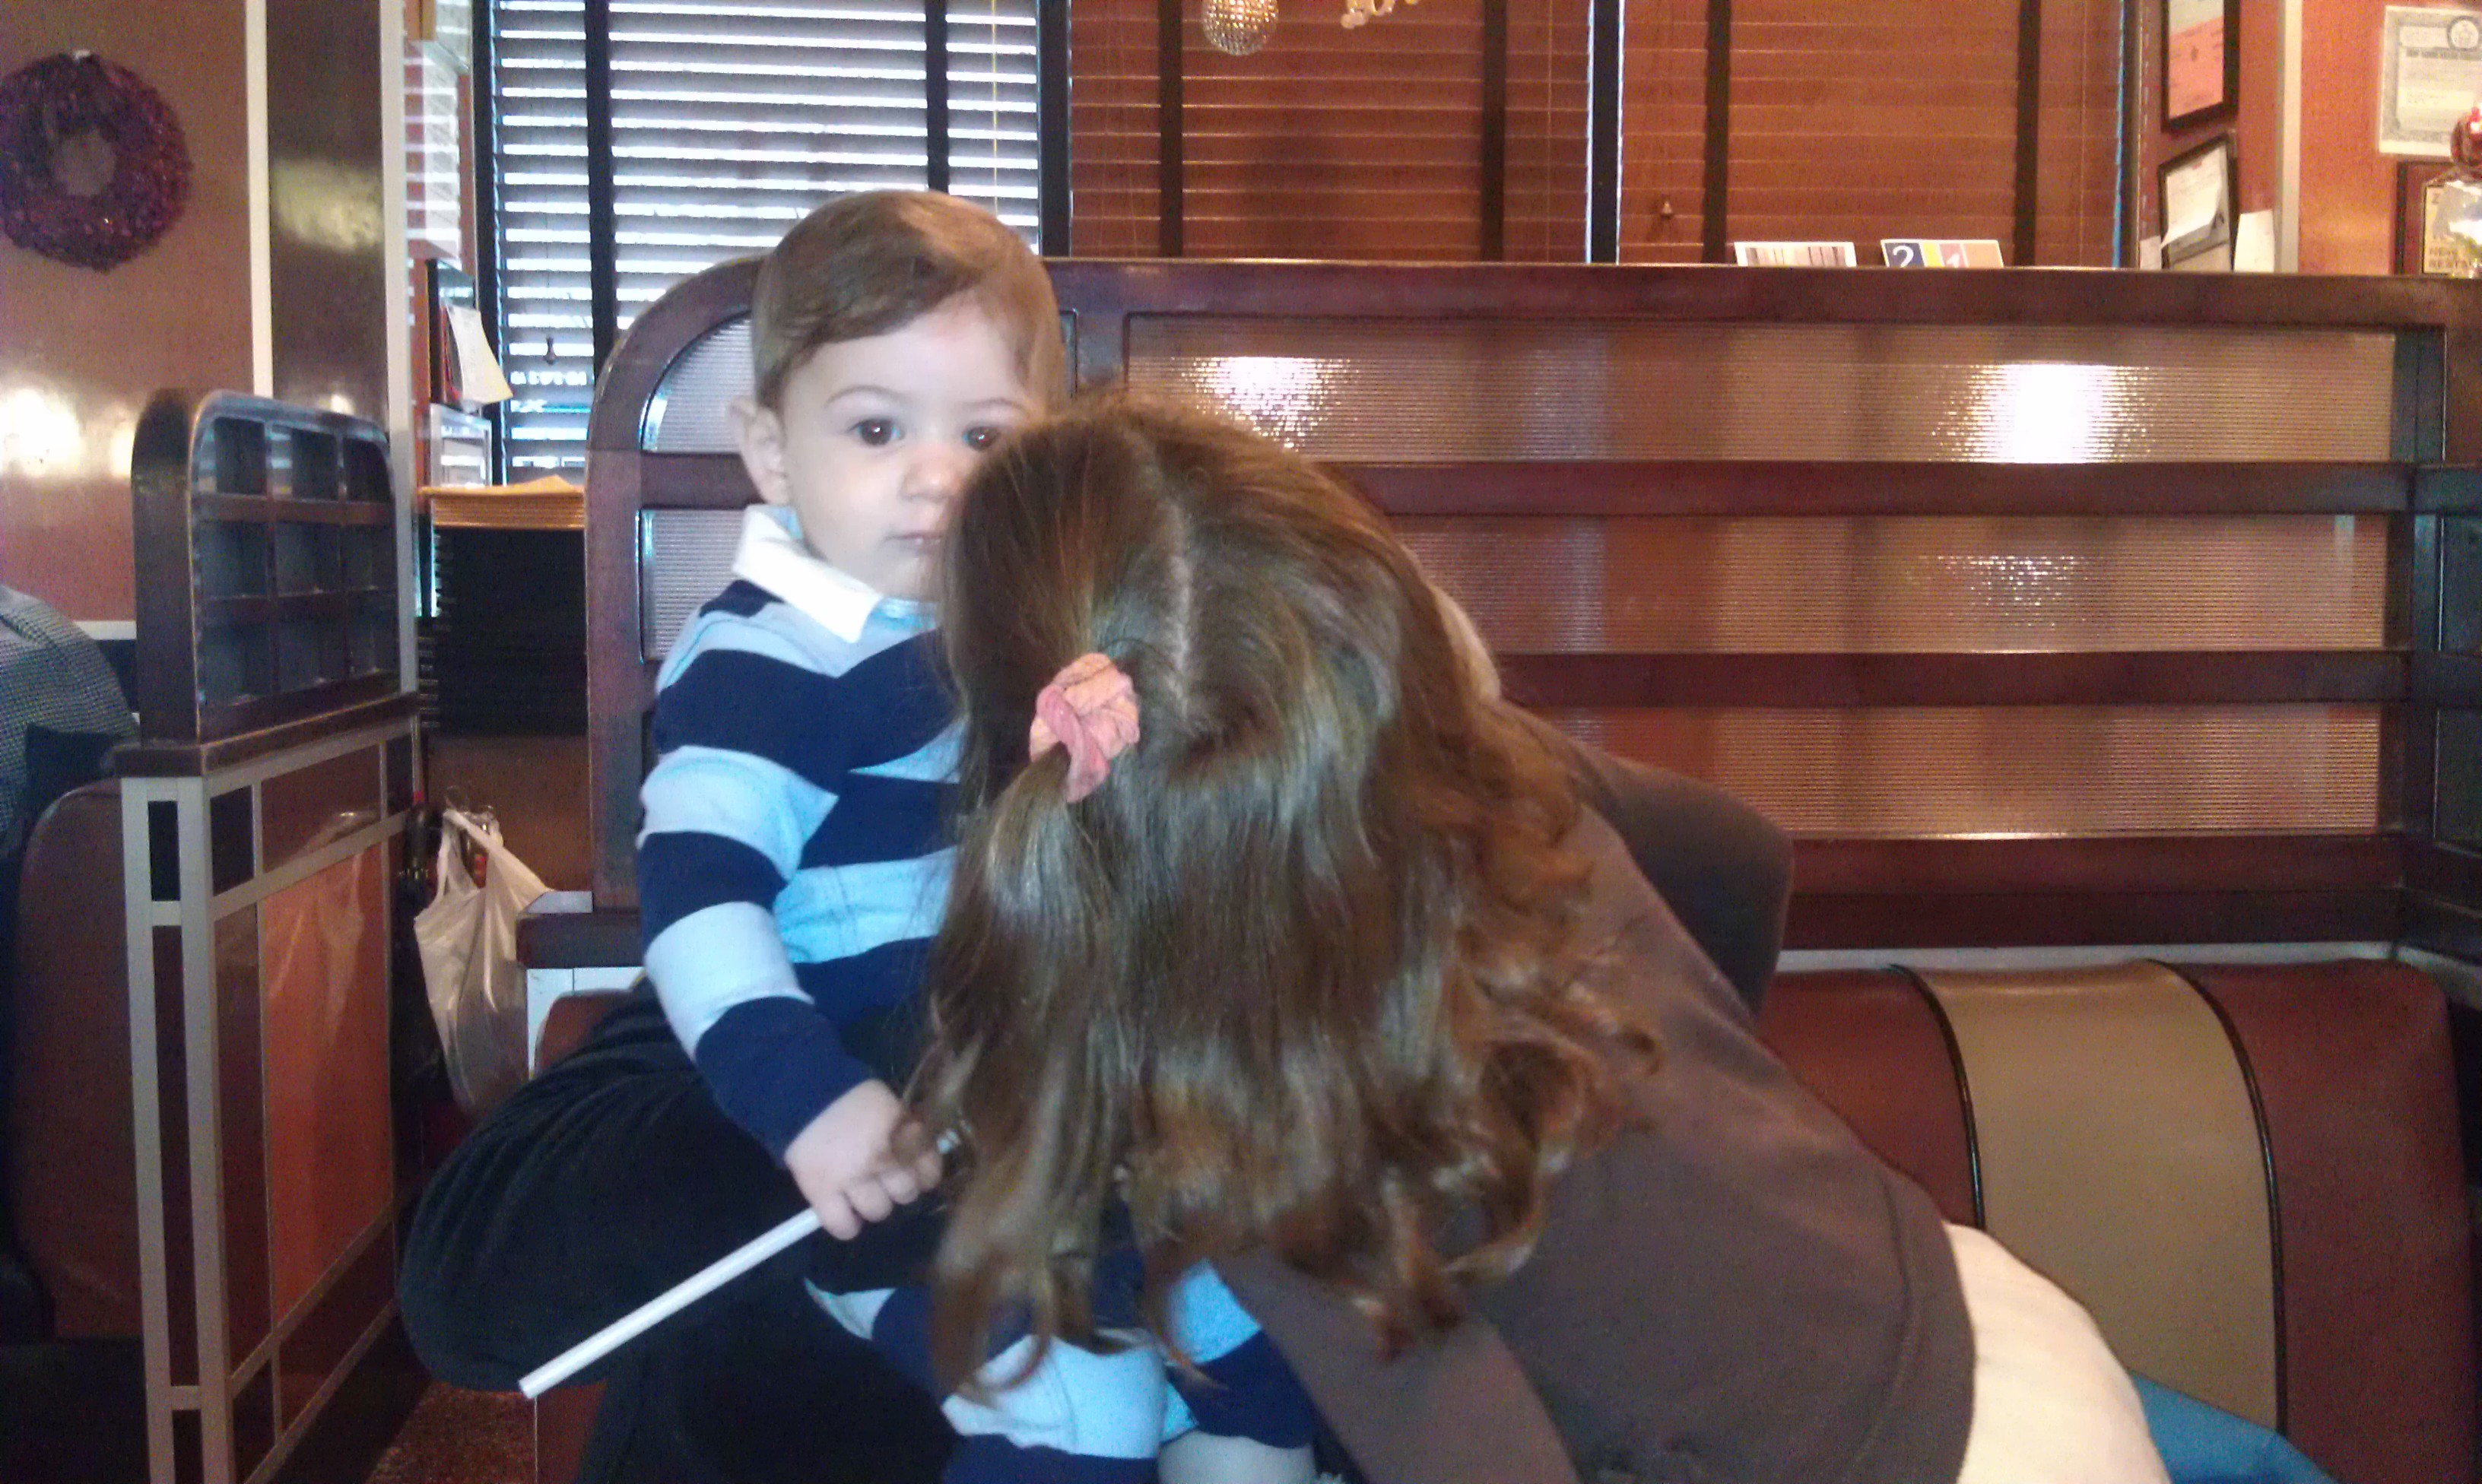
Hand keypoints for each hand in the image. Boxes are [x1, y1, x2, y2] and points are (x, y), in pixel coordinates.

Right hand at [783, 1081, 944, 1239]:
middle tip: (881, 1178)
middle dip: (896, 1187)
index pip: (929, 1171)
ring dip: (871, 1205)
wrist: (804, 1090)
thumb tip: (922, 1158)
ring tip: (858, 1193)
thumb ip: (909, 1131)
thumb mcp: (890, 1106)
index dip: (922, 1176)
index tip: (913, 1174)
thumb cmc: (851, 1097)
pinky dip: (846, 1226)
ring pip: (877, 1211)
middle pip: (905, 1193)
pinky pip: (842, 1225)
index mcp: (904, 1131)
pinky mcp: (821, 1189)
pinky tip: (844, 1216)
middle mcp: (883, 1157)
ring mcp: (851, 1176)